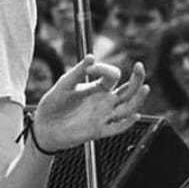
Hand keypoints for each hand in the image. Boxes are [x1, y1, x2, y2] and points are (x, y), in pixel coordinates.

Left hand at [32, 55, 148, 151]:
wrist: (43, 127)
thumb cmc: (53, 105)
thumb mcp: (64, 85)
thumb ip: (77, 72)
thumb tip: (91, 57)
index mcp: (98, 88)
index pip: (112, 75)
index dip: (103, 69)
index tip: (88, 69)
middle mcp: (104, 101)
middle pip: (128, 90)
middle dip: (137, 78)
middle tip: (139, 66)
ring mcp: (102, 116)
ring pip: (127, 108)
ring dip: (137, 99)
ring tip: (145, 87)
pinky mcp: (97, 130)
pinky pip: (117, 128)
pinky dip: (127, 123)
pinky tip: (134, 116)